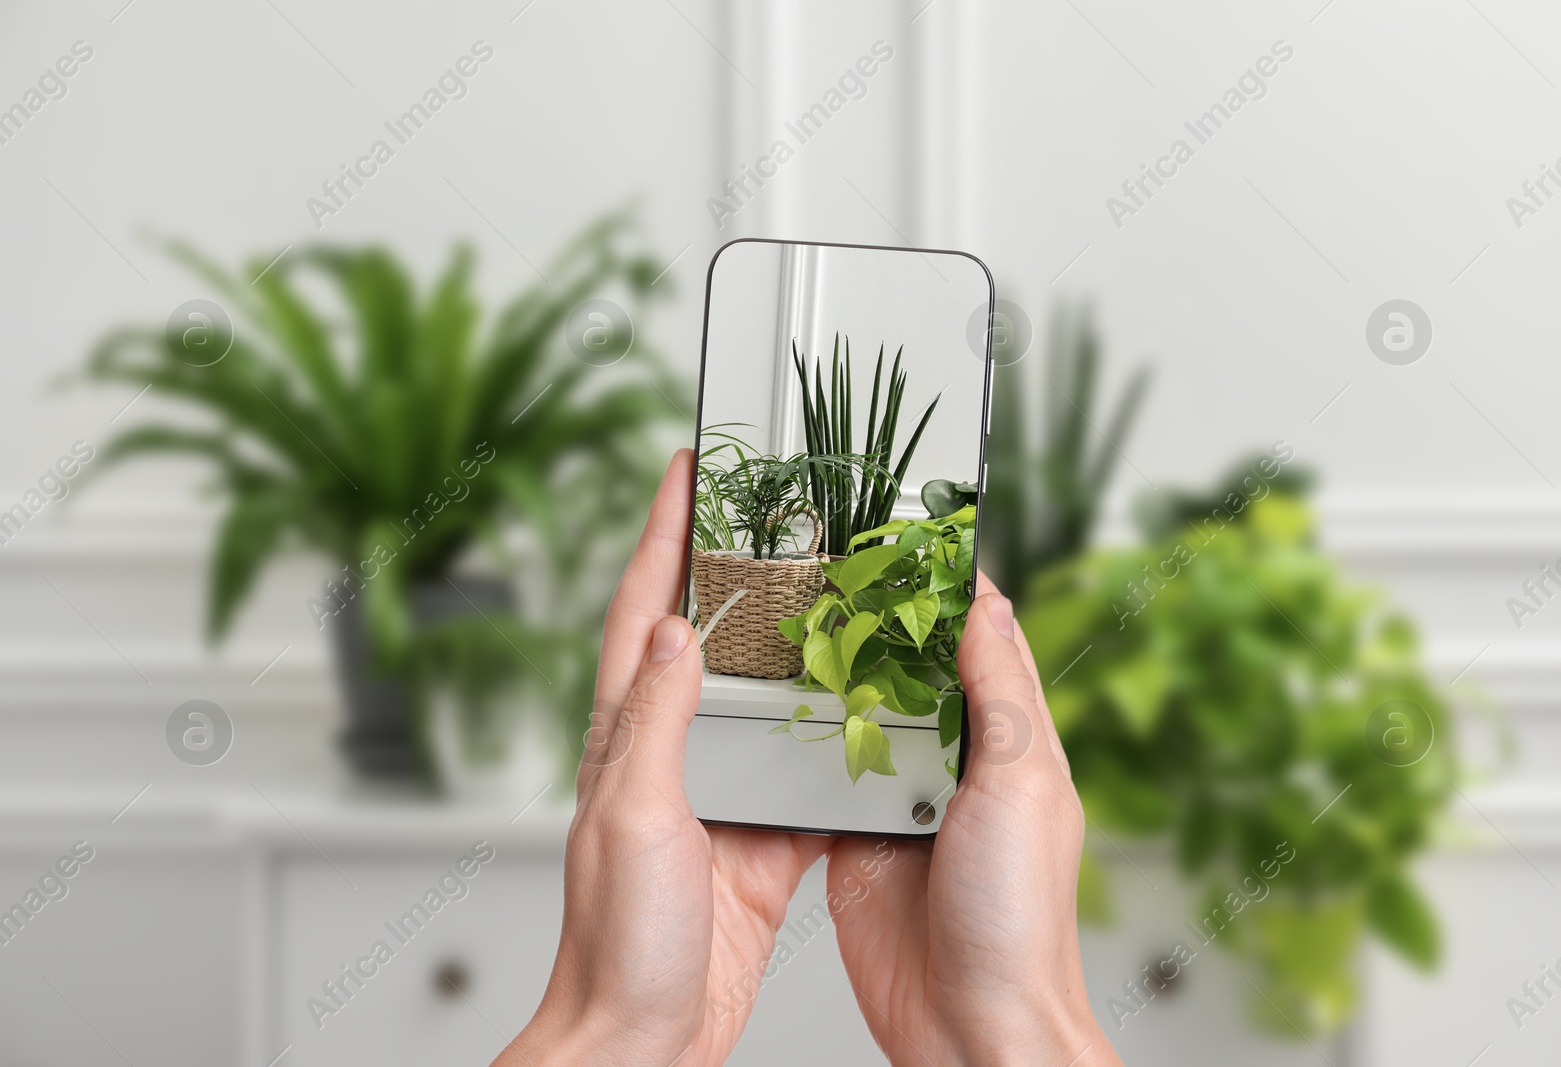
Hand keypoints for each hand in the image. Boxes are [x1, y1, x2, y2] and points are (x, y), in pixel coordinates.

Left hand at [495, 450, 830, 1066]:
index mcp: (630, 736)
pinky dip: (830, 729)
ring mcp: (717, 793)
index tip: (687, 469)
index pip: (641, 609)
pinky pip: (801, 766)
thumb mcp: (636, 817)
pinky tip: (868, 706)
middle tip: (776, 506)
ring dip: (791, 637)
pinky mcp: (760, 836)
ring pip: (760, 694)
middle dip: (734, 562)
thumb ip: (657, 723)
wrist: (644, 1037)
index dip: (661, 532)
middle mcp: (671, 752)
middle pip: (704, 633)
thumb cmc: (618, 941)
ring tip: (835, 583)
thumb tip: (670, 628)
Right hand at [827, 572, 1121, 1065]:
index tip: (913, 531)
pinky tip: (777, 706)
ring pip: (861, 712)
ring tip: (799, 616)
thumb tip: (985, 604)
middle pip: (912, 666)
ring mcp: (899, 797)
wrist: (968, 1025)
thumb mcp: (1021, 786)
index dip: (951, 584)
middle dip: (878, 617)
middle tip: (835, 563)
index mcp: (1009, 741)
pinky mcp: (850, 834)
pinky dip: (802, 740)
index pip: (982, 638)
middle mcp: (954, 762)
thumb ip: (999, 695)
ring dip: (836, 672)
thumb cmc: (1018, 920)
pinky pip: (821, 772)